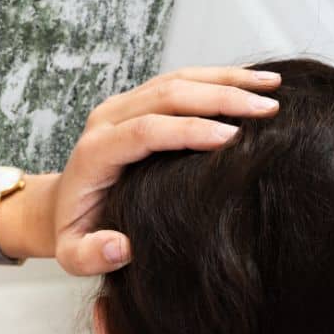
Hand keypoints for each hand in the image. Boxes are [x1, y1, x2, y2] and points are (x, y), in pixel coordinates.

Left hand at [50, 64, 281, 275]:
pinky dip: (217, 78)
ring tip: (274, 87)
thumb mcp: (73, 255)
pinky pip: (179, 80)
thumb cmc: (74, 232)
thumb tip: (122, 246)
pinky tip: (252, 82)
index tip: (233, 138)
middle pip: (166, 95)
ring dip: (226, 80)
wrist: (60, 205)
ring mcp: (121, 105)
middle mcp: (106, 120)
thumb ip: (91, 256)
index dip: (188, 131)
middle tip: (269, 110)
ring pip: (177, 80)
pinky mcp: (136, 101)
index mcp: (94, 154)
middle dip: (220, 98)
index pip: (144, 131)